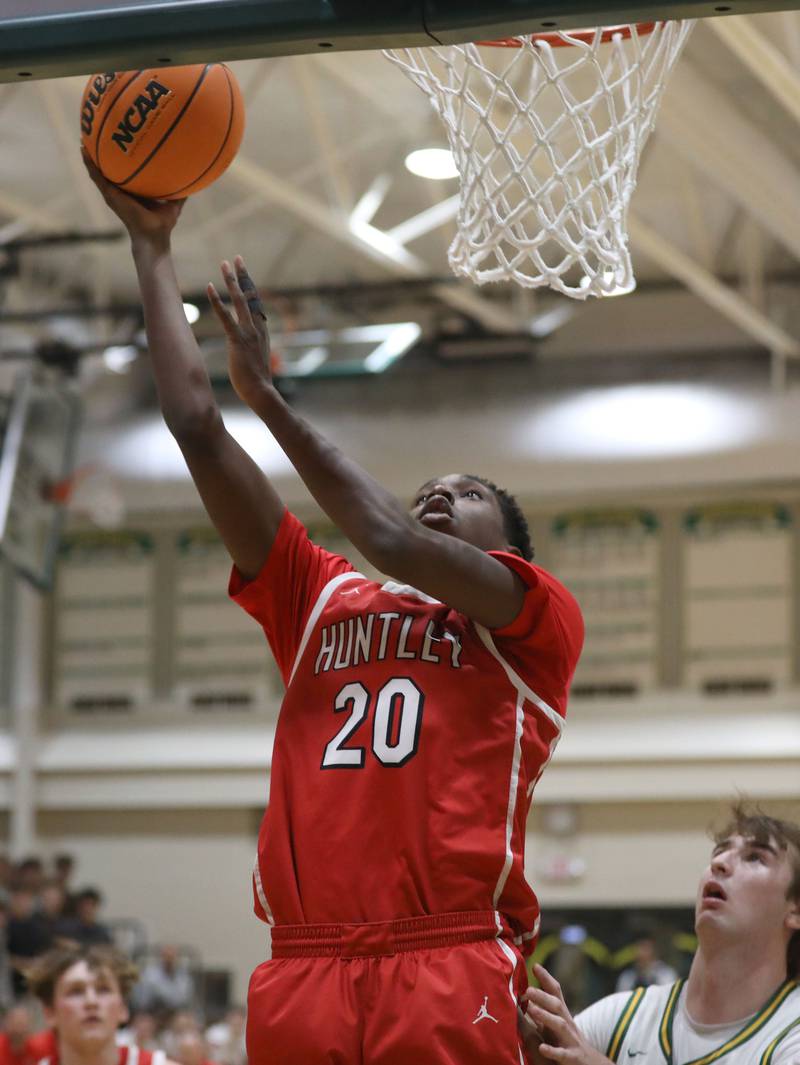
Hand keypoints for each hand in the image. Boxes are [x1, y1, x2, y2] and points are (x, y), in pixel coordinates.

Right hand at [81, 148, 184, 250]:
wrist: (153, 235)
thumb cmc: (163, 223)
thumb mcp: (174, 201)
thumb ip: (180, 190)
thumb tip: (191, 176)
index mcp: (133, 192)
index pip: (125, 174)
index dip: (120, 161)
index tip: (117, 145)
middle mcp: (121, 192)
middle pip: (108, 171)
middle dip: (101, 156)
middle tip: (94, 139)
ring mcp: (113, 193)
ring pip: (97, 173)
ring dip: (89, 158)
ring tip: (83, 142)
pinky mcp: (110, 195)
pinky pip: (97, 177)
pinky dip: (90, 165)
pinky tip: (84, 152)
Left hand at [207, 256, 271, 407]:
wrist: (261, 392)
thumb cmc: (257, 381)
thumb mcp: (256, 359)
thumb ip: (252, 348)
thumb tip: (249, 348)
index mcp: (262, 331)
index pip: (256, 303)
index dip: (250, 286)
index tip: (245, 272)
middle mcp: (257, 327)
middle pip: (250, 295)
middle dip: (242, 275)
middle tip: (236, 258)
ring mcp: (248, 333)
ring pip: (240, 300)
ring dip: (231, 281)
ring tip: (224, 264)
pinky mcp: (238, 340)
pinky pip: (226, 317)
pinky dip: (217, 301)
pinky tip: (209, 287)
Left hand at [522, 965, 611, 1063]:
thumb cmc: (566, 1041)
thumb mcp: (555, 1024)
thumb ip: (541, 1010)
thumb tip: (521, 995)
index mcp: (562, 1015)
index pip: (556, 993)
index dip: (546, 979)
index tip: (535, 965)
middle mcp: (568, 1024)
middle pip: (557, 1006)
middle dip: (543, 996)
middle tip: (527, 990)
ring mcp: (572, 1040)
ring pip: (561, 1026)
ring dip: (546, 1017)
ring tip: (531, 1010)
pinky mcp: (573, 1058)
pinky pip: (563, 1054)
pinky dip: (553, 1051)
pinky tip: (542, 1048)